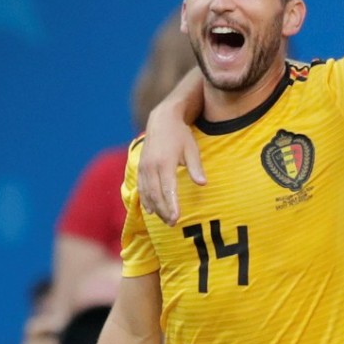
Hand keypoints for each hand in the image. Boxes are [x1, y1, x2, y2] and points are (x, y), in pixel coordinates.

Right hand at [137, 105, 205, 225]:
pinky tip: (151, 211)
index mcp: (164, 163)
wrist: (162, 120)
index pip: (168, 189)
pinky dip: (145, 200)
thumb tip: (203, 184)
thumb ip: (196, 168)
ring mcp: (143, 168)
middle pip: (156, 195)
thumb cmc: (181, 135)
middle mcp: (151, 167)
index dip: (172, 205)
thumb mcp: (192, 149)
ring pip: (147, 194)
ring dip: (156, 208)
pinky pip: (141, 188)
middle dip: (164, 211)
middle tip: (173, 224)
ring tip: (166, 220)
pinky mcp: (140, 168)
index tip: (176, 218)